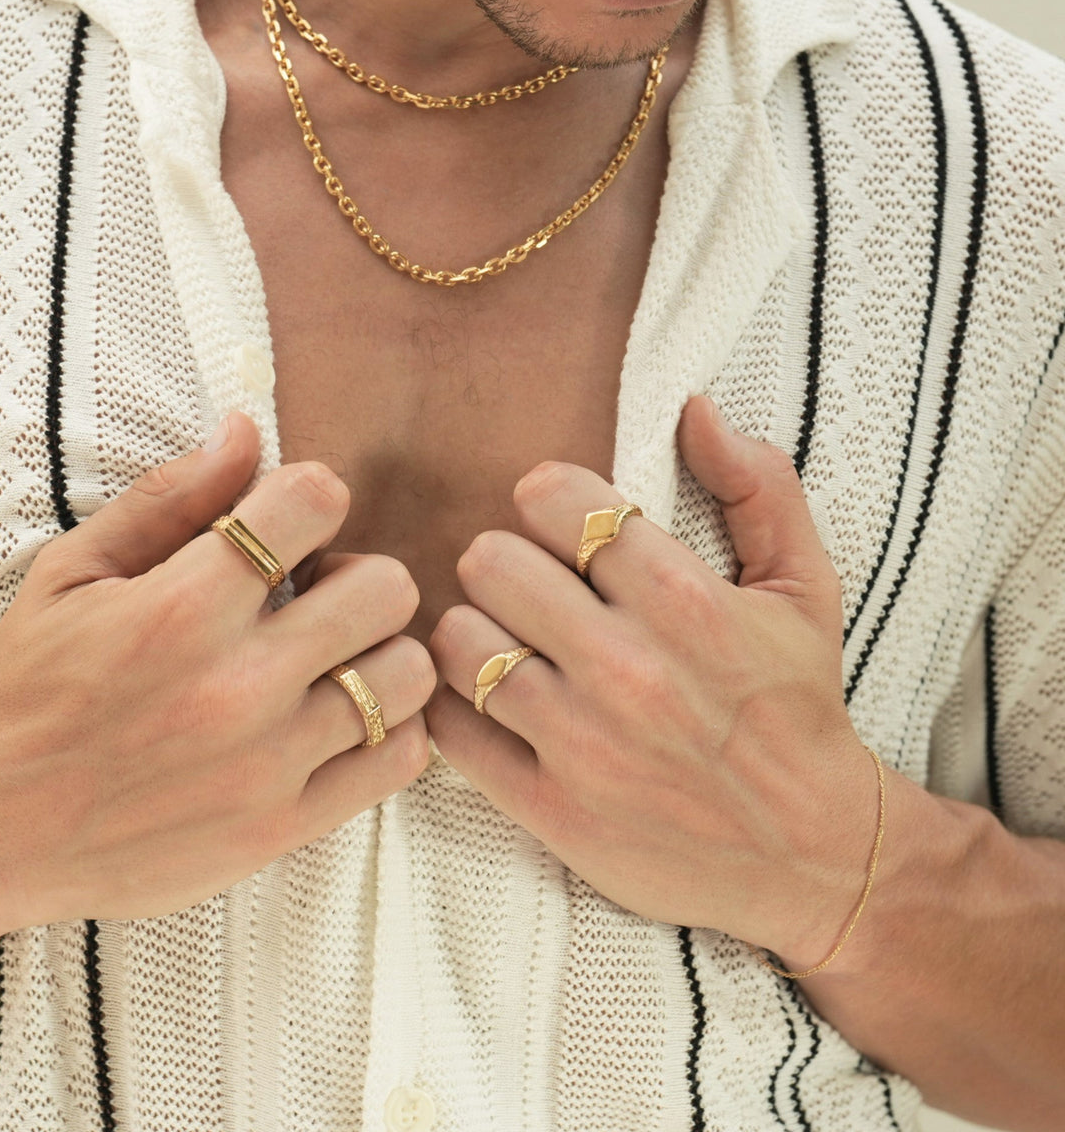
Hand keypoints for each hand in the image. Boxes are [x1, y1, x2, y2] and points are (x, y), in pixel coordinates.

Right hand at [0, 411, 433, 940]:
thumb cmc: (26, 693)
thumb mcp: (72, 576)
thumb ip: (169, 499)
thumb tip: (248, 430)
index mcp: (180, 607)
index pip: (315, 500)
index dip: (310, 497)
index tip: (288, 526)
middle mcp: (236, 685)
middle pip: (387, 587)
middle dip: (357, 575)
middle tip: (314, 598)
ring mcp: (267, 763)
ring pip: (407, 674)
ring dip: (379, 654)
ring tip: (330, 663)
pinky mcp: (282, 828)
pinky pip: (399, 759)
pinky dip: (386, 728)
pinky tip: (338, 719)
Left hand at [426, 396, 878, 966]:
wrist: (811, 853)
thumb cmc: (799, 707)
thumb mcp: (806, 587)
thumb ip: (759, 487)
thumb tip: (696, 409)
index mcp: (685, 600)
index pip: (555, 500)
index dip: (547, 497)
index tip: (561, 521)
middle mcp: (627, 668)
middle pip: (490, 563)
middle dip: (506, 562)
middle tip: (530, 585)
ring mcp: (582, 743)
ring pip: (457, 643)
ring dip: (476, 633)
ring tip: (509, 642)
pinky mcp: (549, 807)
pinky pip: (451, 730)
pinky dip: (457, 708)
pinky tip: (494, 701)